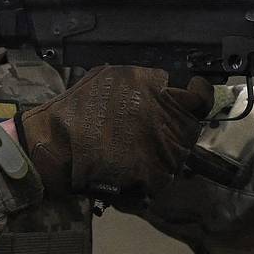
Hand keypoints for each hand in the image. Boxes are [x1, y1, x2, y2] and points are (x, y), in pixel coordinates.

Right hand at [17, 65, 212, 201]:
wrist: (52, 147)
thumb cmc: (74, 110)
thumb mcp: (107, 79)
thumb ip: (141, 80)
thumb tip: (164, 83)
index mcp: (152, 89)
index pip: (198, 96)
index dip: (201, 96)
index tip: (197, 94)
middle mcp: (162, 116)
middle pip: (190, 127)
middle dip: (179, 128)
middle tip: (159, 130)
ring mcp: (160, 147)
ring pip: (180, 153)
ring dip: (166, 151)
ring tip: (141, 150)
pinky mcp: (153, 174)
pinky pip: (165, 175)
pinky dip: (154, 173)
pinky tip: (134, 168)